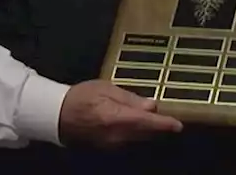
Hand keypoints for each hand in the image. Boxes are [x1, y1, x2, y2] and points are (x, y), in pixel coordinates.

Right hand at [60, 79, 182, 147]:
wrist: (57, 115)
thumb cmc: (81, 97)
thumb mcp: (106, 89)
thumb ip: (130, 98)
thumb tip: (151, 106)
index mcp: (114, 117)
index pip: (146, 123)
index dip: (164, 125)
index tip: (178, 125)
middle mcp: (115, 135)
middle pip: (146, 133)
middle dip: (159, 126)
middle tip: (169, 116)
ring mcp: (112, 144)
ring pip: (139, 138)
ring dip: (148, 129)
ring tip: (153, 117)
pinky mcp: (109, 147)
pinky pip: (130, 140)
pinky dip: (137, 132)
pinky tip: (137, 122)